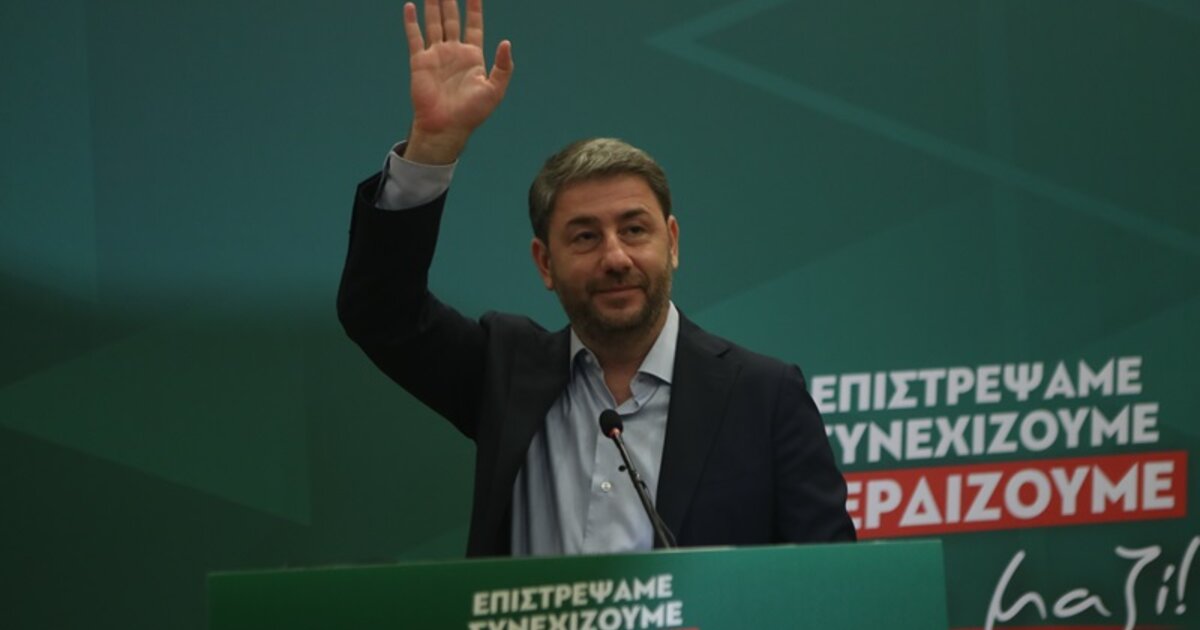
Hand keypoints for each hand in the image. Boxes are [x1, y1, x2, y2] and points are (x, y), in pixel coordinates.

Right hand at [402, 0, 512, 164]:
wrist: (446, 127)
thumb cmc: (472, 113)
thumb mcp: (494, 90)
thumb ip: (503, 67)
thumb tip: (506, 42)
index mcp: (472, 56)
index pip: (474, 25)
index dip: (474, 8)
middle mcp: (454, 52)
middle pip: (452, 19)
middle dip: (450, 1)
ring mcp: (436, 55)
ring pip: (434, 23)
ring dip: (432, 6)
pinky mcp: (420, 61)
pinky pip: (415, 37)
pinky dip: (412, 22)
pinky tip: (411, 7)